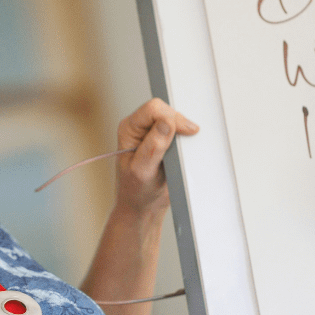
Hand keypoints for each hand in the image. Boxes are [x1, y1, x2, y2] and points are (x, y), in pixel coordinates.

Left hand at [114, 99, 197, 218]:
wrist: (143, 205)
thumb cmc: (136, 191)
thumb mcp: (143, 171)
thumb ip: (153, 147)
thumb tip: (166, 124)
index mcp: (129, 129)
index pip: (152, 109)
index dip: (170, 118)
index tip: (185, 132)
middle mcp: (139, 127)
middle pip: (165, 110)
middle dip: (178, 124)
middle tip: (183, 146)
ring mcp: (152, 132)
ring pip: (174, 118)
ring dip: (182, 132)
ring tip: (181, 151)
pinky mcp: (164, 139)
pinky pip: (179, 130)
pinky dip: (185, 138)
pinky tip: (183, 151)